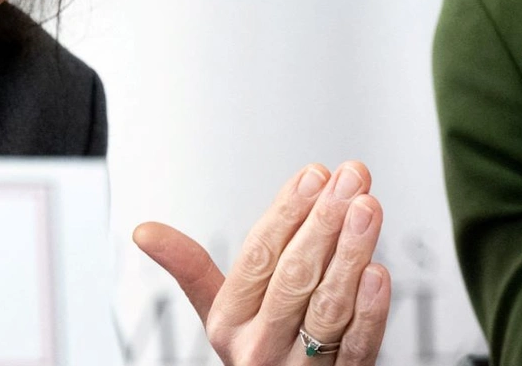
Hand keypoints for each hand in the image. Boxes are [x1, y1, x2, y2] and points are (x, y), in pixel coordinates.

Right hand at [134, 161, 390, 364]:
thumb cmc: (258, 348)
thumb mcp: (219, 311)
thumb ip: (191, 267)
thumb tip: (143, 230)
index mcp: (228, 322)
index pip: (258, 258)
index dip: (287, 212)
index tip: (314, 174)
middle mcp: (259, 347)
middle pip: (293, 277)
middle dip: (324, 221)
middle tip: (350, 178)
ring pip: (327, 308)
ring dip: (351, 253)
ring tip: (368, 208)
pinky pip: (357, 346)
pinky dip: (369, 310)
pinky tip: (378, 272)